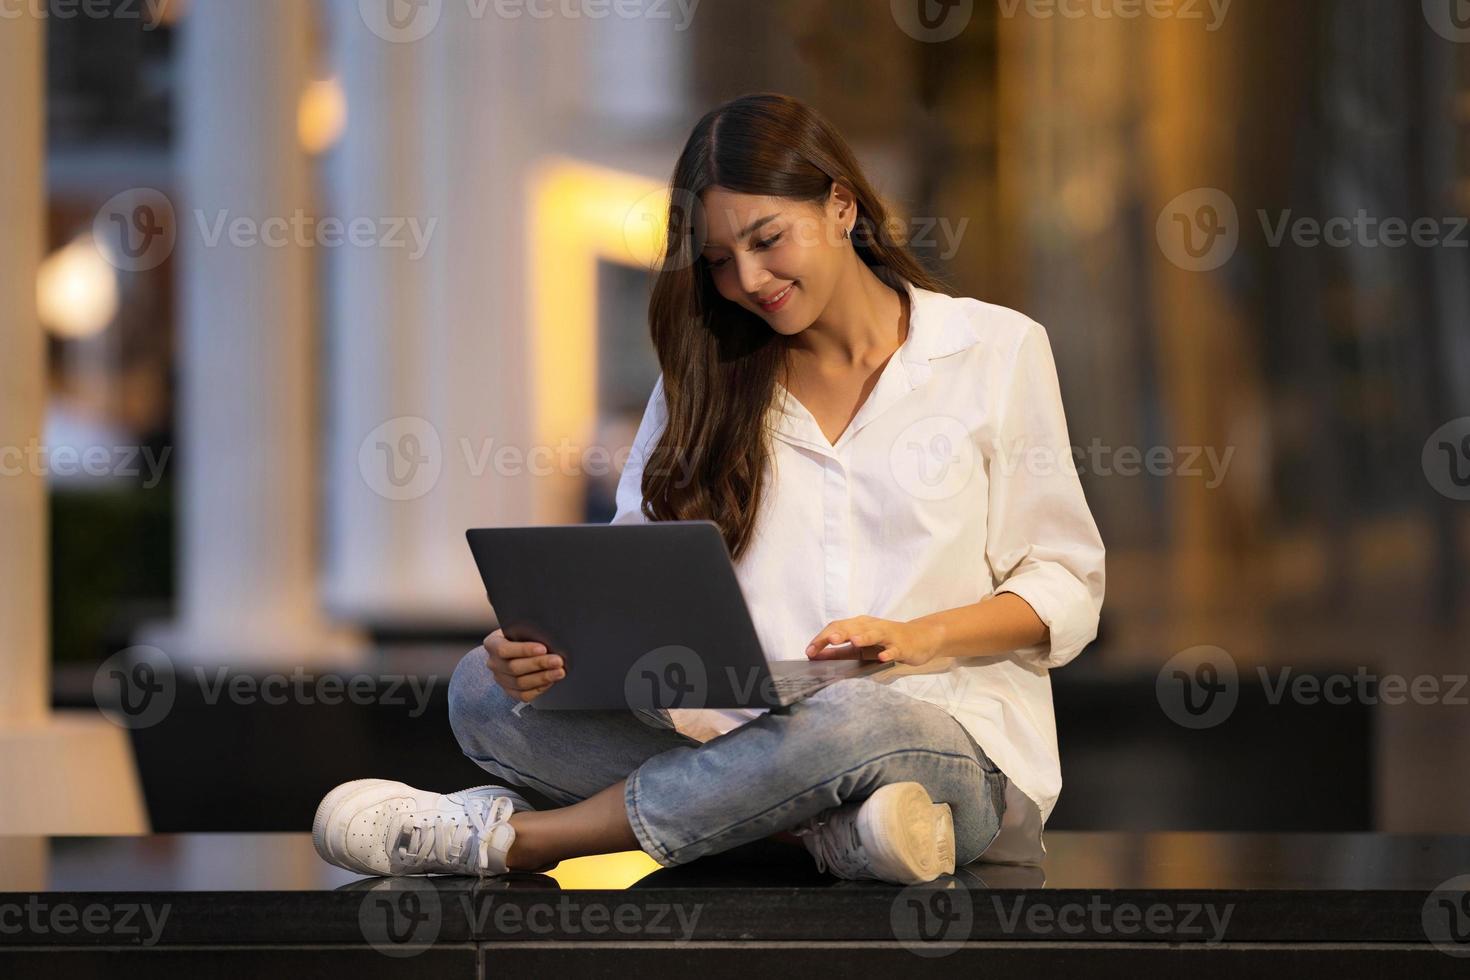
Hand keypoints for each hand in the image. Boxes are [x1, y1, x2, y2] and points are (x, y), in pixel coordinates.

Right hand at [482, 628, 565, 702]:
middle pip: (514, 668)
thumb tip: (548, 636)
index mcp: (492, 644)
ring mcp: (500, 679)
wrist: (514, 650)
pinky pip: (524, 695)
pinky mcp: (509, 691)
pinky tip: (551, 681)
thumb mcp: (520, 629)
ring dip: (543, 678)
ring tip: (559, 672)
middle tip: (558, 661)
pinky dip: (539, 689)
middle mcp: (494, 663)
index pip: (504, 649)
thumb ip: (529, 632)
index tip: (543, 648)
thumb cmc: (520, 635)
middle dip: (539, 664)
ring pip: (520, 683)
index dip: (524, 650)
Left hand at [804, 616, 943, 666]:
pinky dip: (888, 653)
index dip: (822, 638)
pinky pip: (894, 649)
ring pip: (874, 634)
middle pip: (853, 627)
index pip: (837, 627)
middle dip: (839, 634)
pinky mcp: (902, 645)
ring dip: (863, 637)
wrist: (920, 638)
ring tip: (853, 641)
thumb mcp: (860, 648)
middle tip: (828, 640)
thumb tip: (815, 656)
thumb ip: (838, 652)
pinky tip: (882, 657)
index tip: (810, 651)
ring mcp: (888, 635)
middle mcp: (871, 626)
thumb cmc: (886, 642)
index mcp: (859, 626)